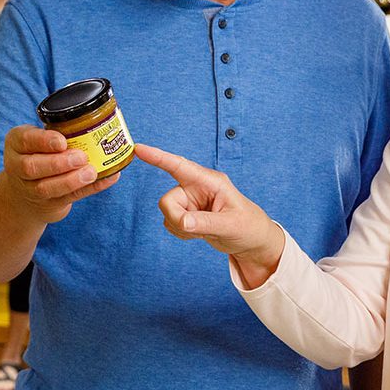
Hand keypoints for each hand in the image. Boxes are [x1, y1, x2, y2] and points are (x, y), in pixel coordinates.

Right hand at [1, 125, 119, 224]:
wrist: (25, 192)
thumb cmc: (39, 154)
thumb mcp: (38, 138)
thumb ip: (58, 129)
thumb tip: (94, 119)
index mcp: (16, 144)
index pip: (25, 140)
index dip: (43, 141)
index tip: (62, 141)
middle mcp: (18, 167)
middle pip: (32, 167)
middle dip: (58, 163)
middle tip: (81, 157)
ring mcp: (31, 190)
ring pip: (46, 188)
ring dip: (71, 180)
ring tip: (91, 172)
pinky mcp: (49, 204)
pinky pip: (70, 197)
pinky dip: (91, 188)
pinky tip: (108, 178)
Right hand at [139, 143, 284, 285]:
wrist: (251, 241)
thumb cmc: (248, 226)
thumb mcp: (230, 225)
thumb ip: (204, 223)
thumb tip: (182, 222)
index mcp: (209, 181)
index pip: (179, 165)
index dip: (157, 157)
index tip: (138, 148)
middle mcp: (196, 188)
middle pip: (167, 201)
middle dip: (176, 218)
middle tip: (194, 229)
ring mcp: (191, 201)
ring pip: (167, 214)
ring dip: (180, 228)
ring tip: (203, 231)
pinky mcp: (187, 214)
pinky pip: (171, 223)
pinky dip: (181, 233)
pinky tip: (199, 234)